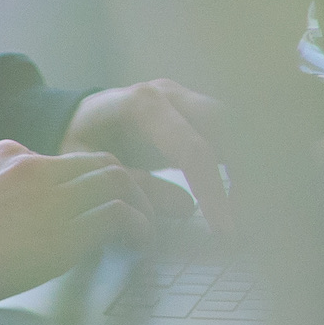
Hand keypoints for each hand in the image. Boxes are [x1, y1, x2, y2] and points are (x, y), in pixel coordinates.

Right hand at [0, 141, 187, 308]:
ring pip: (120, 181)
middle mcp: (34, 165)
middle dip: (139, 182)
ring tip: (164, 222)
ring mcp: (51, 195)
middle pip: (103, 164)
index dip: (97, 181)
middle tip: (166, 200)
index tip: (116, 195)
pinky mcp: (63, 228)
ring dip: (147, 202)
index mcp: (6, 154)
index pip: (68, 160)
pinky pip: (120, 216)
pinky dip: (141, 227)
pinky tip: (145, 242)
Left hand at [62, 78, 236, 230]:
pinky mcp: (195, 112)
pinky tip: (241, 196)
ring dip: (249, 166)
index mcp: (141, 104)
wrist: (74, 119)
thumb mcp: (92, 170)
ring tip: (248, 211)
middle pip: (226, 125)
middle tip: (246, 220)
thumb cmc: (76, 145)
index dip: (213, 191)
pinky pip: (229, 134)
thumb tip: (186, 209)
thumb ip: (134, 187)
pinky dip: (241, 163)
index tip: (225, 230)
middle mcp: (170, 94)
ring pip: (236, 125)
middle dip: (243, 172)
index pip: (192, 148)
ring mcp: (186, 99)